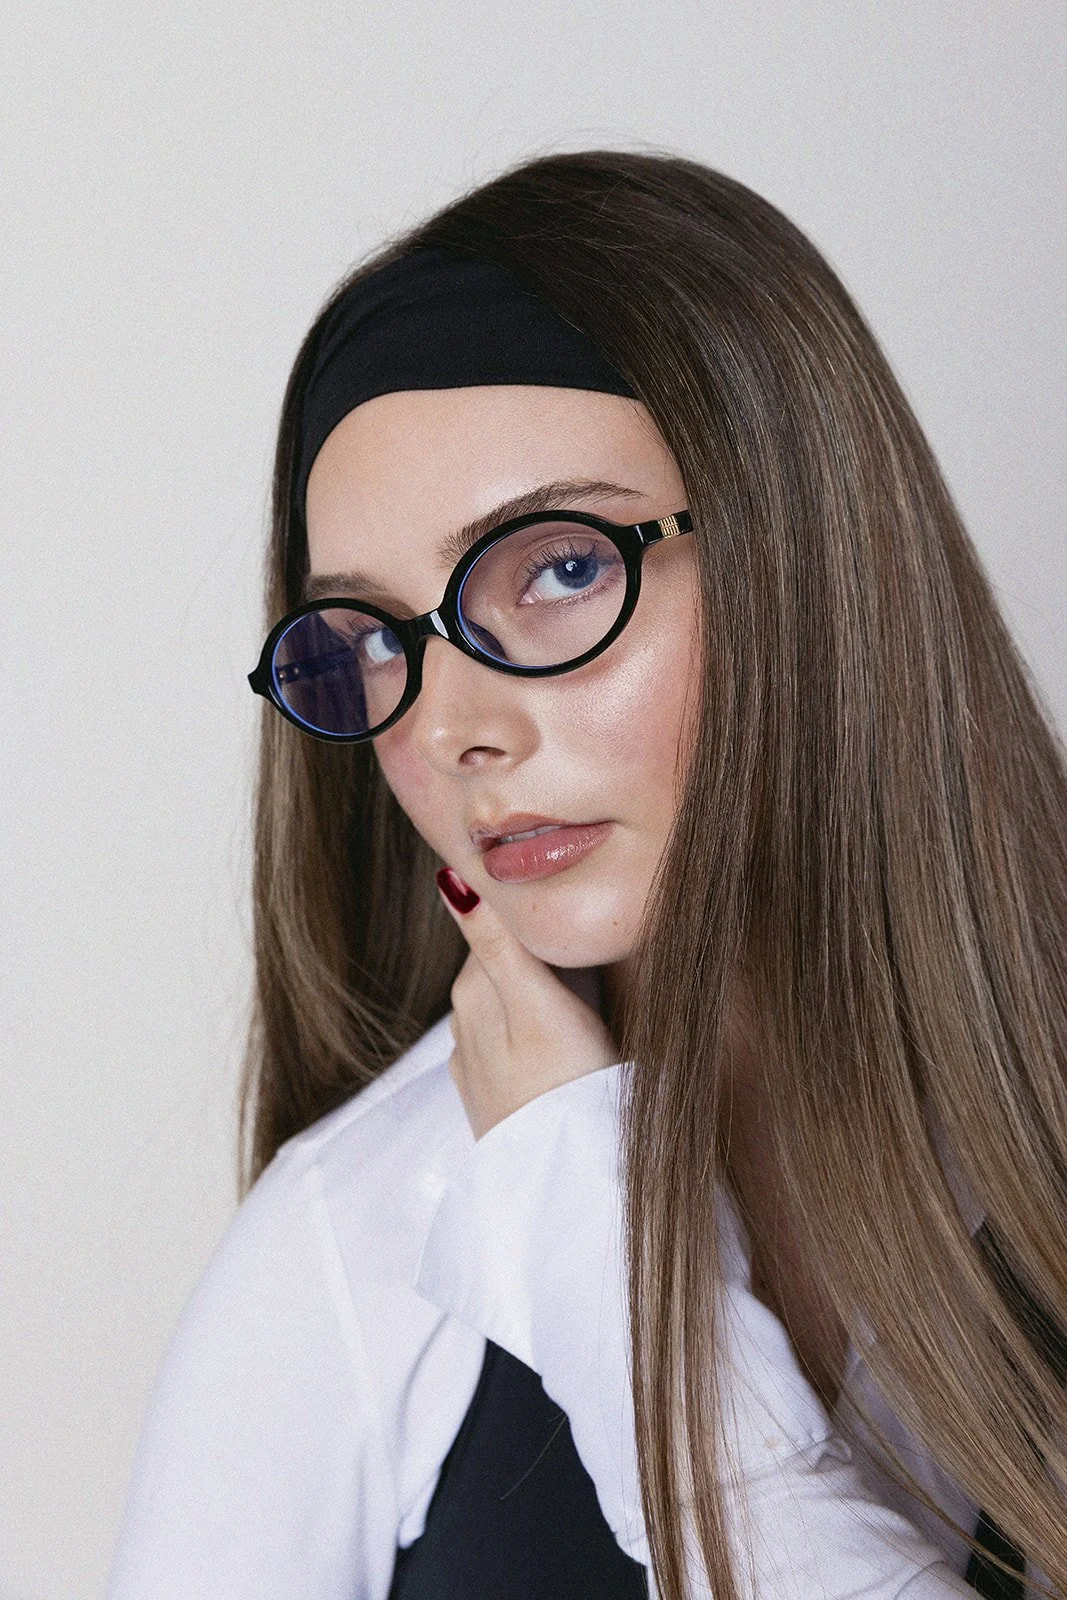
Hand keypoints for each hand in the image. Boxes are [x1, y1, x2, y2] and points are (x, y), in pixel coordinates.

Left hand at [436, 866, 618, 1139]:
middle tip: (592, 954)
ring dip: (539, 991)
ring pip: (510, 1000)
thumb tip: (449, 878)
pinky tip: (567, 1039)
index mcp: (471, 988)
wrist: (564, 1182)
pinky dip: (537, 1028)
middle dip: (539, 953)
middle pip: (504, 961)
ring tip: (588, 998)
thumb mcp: (536, 1002)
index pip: (499, 925)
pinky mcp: (495, 1092)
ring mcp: (476, 1060)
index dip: (538, 916)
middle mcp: (463, 1020)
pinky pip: (515, 1039)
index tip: (575, 909)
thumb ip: (495, 941)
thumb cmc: (565, 1086)